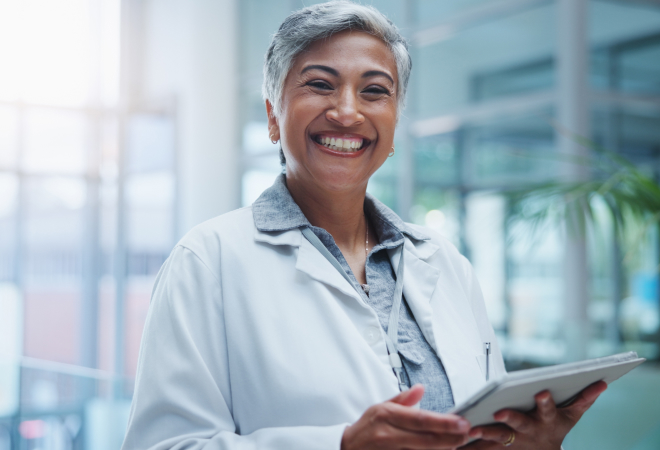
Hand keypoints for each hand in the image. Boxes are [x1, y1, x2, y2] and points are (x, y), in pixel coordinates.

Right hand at [341, 384, 472, 449]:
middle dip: (450, 438)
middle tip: (467, 434)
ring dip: (443, 449)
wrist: (346, 448)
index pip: (421, 419)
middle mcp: (388, 434)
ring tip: (459, 443)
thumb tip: (421, 388)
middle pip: (426, 439)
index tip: (462, 422)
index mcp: (387, 415)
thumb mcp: (380, 406)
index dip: (444, 422)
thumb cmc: (366, 427)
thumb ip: (403, 399)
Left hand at [459, 381, 606, 449]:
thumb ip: (585, 399)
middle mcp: (530, 430)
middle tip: (499, 413)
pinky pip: (484, 446)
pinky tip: (457, 442)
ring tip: (472, 428)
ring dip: (485, 433)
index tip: (540, 392)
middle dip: (510, 418)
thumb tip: (602, 382)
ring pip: (499, 437)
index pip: (548, 408)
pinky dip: (473, 443)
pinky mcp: (500, 446)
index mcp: (548, 420)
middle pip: (520, 423)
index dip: (545, 402)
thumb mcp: (572, 415)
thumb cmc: (557, 426)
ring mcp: (515, 440)